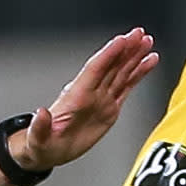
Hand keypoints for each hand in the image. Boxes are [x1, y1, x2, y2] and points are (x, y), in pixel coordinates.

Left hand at [13, 28, 163, 173]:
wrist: (48, 152)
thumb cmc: (42, 144)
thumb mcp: (37, 139)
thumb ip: (39, 127)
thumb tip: (41, 114)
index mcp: (75, 97)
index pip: (95, 69)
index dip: (108, 54)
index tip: (122, 40)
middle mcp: (90, 93)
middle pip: (111, 65)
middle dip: (125, 49)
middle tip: (139, 33)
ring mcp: (100, 99)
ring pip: (121, 72)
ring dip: (134, 56)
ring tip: (146, 42)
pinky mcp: (109, 108)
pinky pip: (126, 86)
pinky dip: (138, 74)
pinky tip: (148, 63)